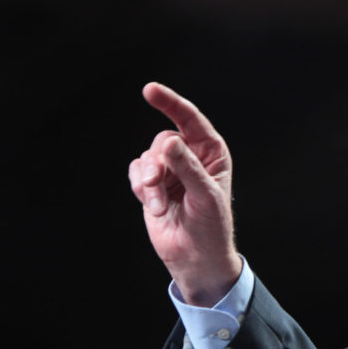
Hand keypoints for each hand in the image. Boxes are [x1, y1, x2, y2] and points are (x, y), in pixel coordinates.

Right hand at [128, 82, 242, 306]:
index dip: (170, 103)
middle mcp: (191, 157)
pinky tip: (153, 205)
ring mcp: (170, 170)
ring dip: (149, 181)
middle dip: (158, 163)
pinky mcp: (152, 184)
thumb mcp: (204, 195)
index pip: (190, 119)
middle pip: (163, 140)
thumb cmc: (211, 227)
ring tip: (158, 205)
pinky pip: (136, 171)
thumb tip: (169, 143)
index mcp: (212, 153)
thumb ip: (187, 168)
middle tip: (158, 186)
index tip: (149, 90)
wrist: (196, 258)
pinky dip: (140, 187)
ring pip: (147, 157)